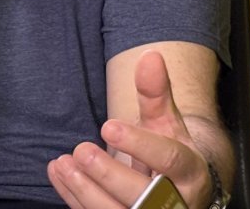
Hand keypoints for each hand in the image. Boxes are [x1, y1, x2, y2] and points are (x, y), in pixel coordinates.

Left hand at [47, 50, 213, 208]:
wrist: (180, 192)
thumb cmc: (170, 154)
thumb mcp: (168, 125)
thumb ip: (157, 94)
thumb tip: (150, 56)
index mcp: (190, 172)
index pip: (169, 160)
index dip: (139, 145)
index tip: (108, 126)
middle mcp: (175, 202)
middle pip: (142, 194)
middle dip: (108, 173)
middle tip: (81, 149)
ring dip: (85, 190)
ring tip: (63, 163)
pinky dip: (73, 198)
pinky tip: (58, 174)